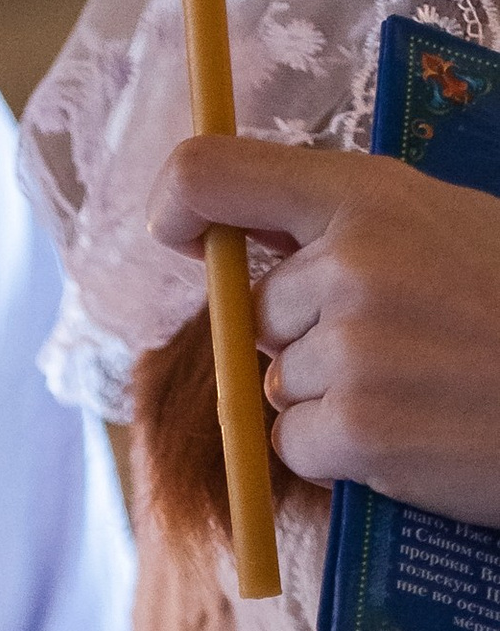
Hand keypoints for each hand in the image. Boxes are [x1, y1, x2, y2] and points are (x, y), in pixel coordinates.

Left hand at [152, 133, 499, 523]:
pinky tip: (412, 435)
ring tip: (420, 389)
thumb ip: (354, 228)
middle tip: (400, 346)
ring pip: (275, 386)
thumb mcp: (450, 227)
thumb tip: (246, 250)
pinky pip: (296, 447)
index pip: (213, 174)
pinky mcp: (358, 430)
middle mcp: (351, 262)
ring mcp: (353, 349)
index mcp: (371, 193)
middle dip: (303, 338)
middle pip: (253, 312)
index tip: (180, 234)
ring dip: (328, 400)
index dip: (179, 206)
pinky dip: (341, 456)